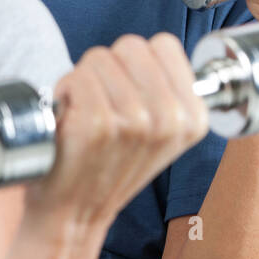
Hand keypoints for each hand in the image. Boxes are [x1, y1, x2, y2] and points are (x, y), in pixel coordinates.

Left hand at [24, 33, 208, 237]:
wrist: (74, 214)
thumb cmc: (110, 166)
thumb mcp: (161, 135)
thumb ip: (169, 92)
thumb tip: (155, 49)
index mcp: (193, 117)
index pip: (165, 44)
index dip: (138, 60)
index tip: (129, 88)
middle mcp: (169, 119)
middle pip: (130, 45)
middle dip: (110, 66)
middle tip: (102, 101)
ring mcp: (133, 121)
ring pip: (99, 58)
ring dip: (84, 79)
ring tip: (86, 112)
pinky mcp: (96, 125)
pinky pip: (77, 77)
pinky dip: (64, 90)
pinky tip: (69, 117)